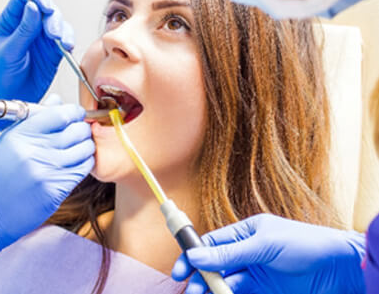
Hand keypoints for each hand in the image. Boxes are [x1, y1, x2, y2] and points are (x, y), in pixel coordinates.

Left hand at [0, 0, 73, 144]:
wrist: (6, 99)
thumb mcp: (8, 51)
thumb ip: (23, 30)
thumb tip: (32, 6)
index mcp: (12, 20)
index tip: (44, 5)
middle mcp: (29, 25)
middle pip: (46, 8)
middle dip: (52, 16)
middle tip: (52, 32)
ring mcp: (42, 38)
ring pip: (58, 22)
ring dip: (62, 29)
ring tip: (60, 41)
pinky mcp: (54, 51)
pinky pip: (65, 39)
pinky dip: (68, 40)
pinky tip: (66, 47)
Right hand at [0, 100, 93, 284]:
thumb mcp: (10, 140)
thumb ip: (36, 118)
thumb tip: (58, 100)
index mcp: (21, 134)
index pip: (60, 113)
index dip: (74, 111)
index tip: (77, 113)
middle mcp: (34, 151)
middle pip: (77, 130)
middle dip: (83, 128)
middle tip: (80, 131)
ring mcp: (46, 171)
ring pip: (85, 149)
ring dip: (87, 146)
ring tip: (79, 148)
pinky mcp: (55, 190)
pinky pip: (83, 169)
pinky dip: (85, 163)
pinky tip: (77, 163)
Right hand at [172, 214, 365, 293]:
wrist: (339, 268)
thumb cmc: (304, 245)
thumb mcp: (264, 245)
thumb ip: (230, 253)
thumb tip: (196, 255)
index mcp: (245, 232)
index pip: (213, 243)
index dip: (194, 255)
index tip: (181, 270)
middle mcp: (247, 252)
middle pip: (215, 265)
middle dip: (201, 277)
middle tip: (191, 291)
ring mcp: (256, 272)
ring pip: (226, 283)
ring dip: (213, 291)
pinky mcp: (265, 290)